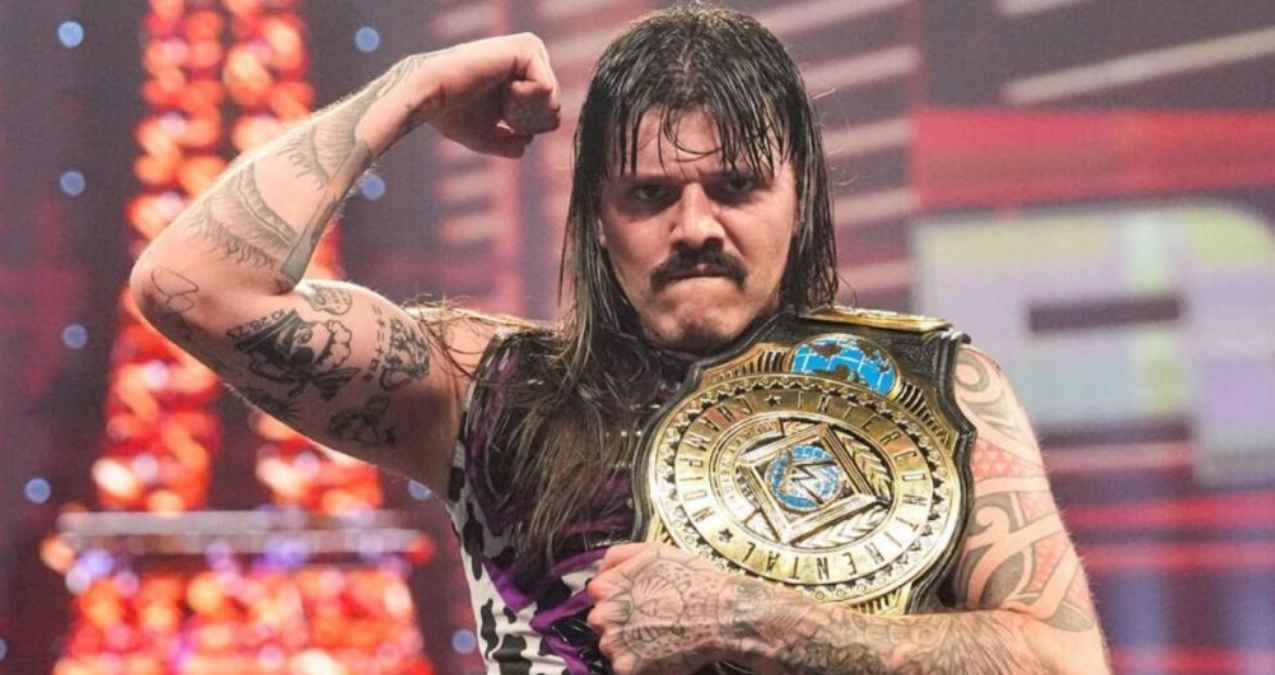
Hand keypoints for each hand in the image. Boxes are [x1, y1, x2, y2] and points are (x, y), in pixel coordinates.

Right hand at [396, 33, 560, 157]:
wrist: (430, 96)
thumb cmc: (450, 113)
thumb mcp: (484, 136)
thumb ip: (508, 143)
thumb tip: (527, 145)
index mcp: (521, 74)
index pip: (549, 110)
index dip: (529, 128)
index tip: (503, 121)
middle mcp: (528, 57)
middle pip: (554, 106)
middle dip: (528, 121)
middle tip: (502, 110)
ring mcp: (529, 49)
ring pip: (553, 98)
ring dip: (524, 111)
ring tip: (501, 98)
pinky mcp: (526, 47)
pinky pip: (546, 88)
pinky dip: (523, 100)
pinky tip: (503, 88)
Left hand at [586, 543, 735, 674]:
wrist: (719, 613)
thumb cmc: (690, 579)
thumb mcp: (653, 551)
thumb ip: (618, 556)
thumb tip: (601, 569)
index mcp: (605, 588)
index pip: (599, 596)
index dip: (621, 598)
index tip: (640, 601)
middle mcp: (603, 617)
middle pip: (605, 623)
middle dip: (623, 623)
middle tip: (652, 620)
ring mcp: (614, 645)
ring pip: (614, 647)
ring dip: (631, 644)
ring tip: (660, 636)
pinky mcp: (628, 669)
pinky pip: (627, 668)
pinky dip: (641, 663)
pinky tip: (662, 651)